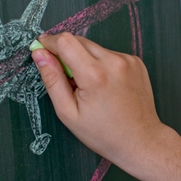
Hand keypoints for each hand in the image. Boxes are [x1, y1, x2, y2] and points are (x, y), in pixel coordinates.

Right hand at [32, 33, 168, 168]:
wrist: (140, 140)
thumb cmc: (103, 133)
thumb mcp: (68, 112)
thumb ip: (52, 79)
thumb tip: (39, 54)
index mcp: (94, 75)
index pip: (65, 41)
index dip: (50, 42)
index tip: (42, 49)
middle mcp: (113, 62)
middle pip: (79, 41)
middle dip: (66, 52)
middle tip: (66, 77)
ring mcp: (128, 60)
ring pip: (95, 47)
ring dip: (85, 59)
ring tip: (89, 86)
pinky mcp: (136, 62)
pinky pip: (110, 54)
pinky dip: (102, 64)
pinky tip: (105, 85)